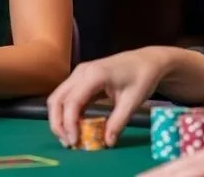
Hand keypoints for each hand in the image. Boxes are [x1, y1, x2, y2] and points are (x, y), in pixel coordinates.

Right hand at [47, 48, 170, 147]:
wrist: (146, 60)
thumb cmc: (141, 78)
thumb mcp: (133, 101)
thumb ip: (118, 122)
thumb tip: (107, 143)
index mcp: (94, 75)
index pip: (72, 101)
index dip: (69, 123)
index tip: (74, 142)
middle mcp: (81, 72)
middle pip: (57, 98)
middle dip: (58, 122)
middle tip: (67, 143)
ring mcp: (79, 73)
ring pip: (58, 97)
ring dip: (59, 118)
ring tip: (69, 137)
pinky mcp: (81, 78)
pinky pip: (67, 96)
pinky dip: (67, 112)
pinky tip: (75, 125)